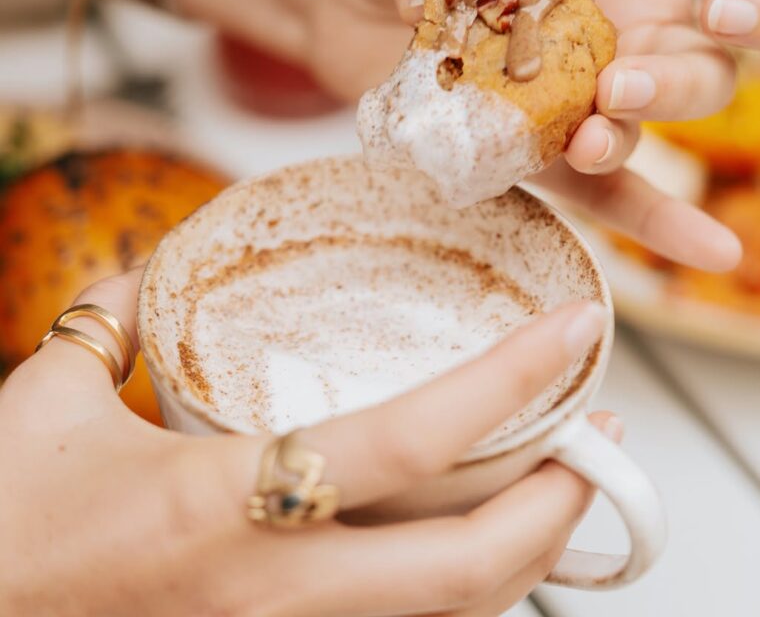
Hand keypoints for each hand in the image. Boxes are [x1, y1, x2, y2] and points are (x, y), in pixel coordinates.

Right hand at [0, 270, 617, 616]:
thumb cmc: (1, 530)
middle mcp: (268, 594)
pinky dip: (463, 592)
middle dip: (561, 501)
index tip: (574, 330)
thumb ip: (113, 321)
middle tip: (605, 434)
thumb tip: (152, 268)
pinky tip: (482, 545)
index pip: (406, 440)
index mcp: (218, 503)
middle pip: (469, 567)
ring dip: (530, 555)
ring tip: (568, 485)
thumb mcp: (42, 403)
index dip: (507, 382)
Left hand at [172, 0, 759, 270]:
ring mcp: (566, 102)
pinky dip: (641, 218)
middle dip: (671, 82)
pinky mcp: (523, 150)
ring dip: (624, 146)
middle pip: (689, 68)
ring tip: (587, 143)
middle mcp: (604, 37)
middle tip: (617, 87)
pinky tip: (704, 251)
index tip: (733, 15)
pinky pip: (592, 190)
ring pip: (635, 135)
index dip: (752, 4)